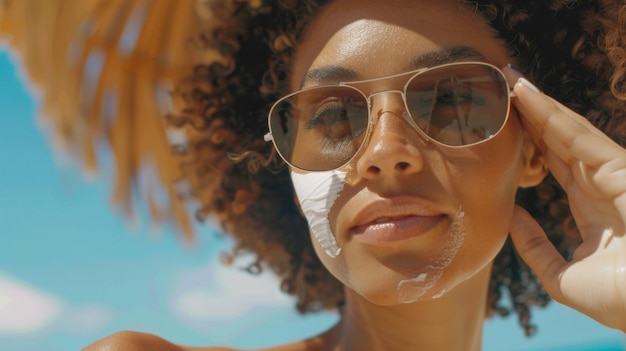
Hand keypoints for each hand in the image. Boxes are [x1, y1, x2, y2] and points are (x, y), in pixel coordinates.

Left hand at [504, 68, 625, 331]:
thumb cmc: (619, 303)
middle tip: (499, 85)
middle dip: (529, 113)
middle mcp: (602, 185)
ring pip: (566, 131)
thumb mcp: (562, 278)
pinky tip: (526, 94)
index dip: (528, 142)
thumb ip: (535, 248)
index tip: (501, 124)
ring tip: (506, 78)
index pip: (554, 165)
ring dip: (536, 103)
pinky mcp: (622, 168)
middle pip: (557, 140)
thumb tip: (510, 217)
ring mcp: (613, 173)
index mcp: (592, 208)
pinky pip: (580, 136)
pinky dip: (552, 113)